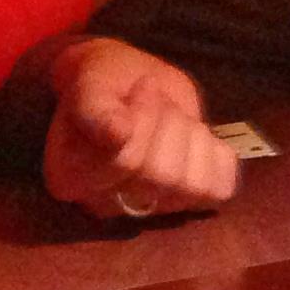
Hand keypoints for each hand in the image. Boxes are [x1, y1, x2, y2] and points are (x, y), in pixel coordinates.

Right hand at [38, 37, 235, 219]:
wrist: (131, 83)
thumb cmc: (106, 84)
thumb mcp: (91, 84)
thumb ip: (96, 110)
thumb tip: (117, 136)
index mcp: (71, 178)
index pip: (126, 163)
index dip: (145, 118)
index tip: (143, 87)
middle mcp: (106, 204)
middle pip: (162, 175)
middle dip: (168, 123)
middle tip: (158, 99)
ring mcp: (147, 207)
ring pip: (192, 185)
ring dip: (191, 135)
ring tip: (173, 115)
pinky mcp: (187, 201)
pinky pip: (218, 189)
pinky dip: (217, 155)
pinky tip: (197, 135)